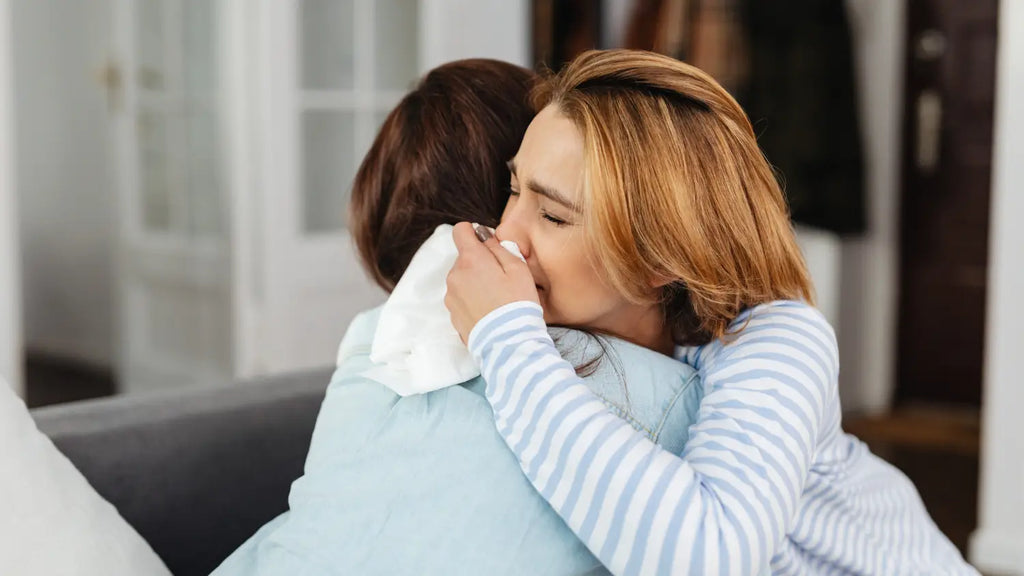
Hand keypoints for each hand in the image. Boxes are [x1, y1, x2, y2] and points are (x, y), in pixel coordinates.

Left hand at [445, 222, 539, 342]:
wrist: (509, 343)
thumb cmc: (517, 304)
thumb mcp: (518, 268)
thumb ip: (499, 247)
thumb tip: (485, 236)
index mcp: (471, 259)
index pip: (461, 231)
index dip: (474, 232)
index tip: (486, 242)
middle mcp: (455, 275)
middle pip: (464, 258)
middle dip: (479, 262)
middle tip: (501, 277)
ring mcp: (451, 297)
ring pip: (462, 279)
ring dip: (475, 282)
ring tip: (496, 298)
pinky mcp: (453, 315)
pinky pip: (461, 298)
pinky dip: (472, 300)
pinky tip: (489, 310)